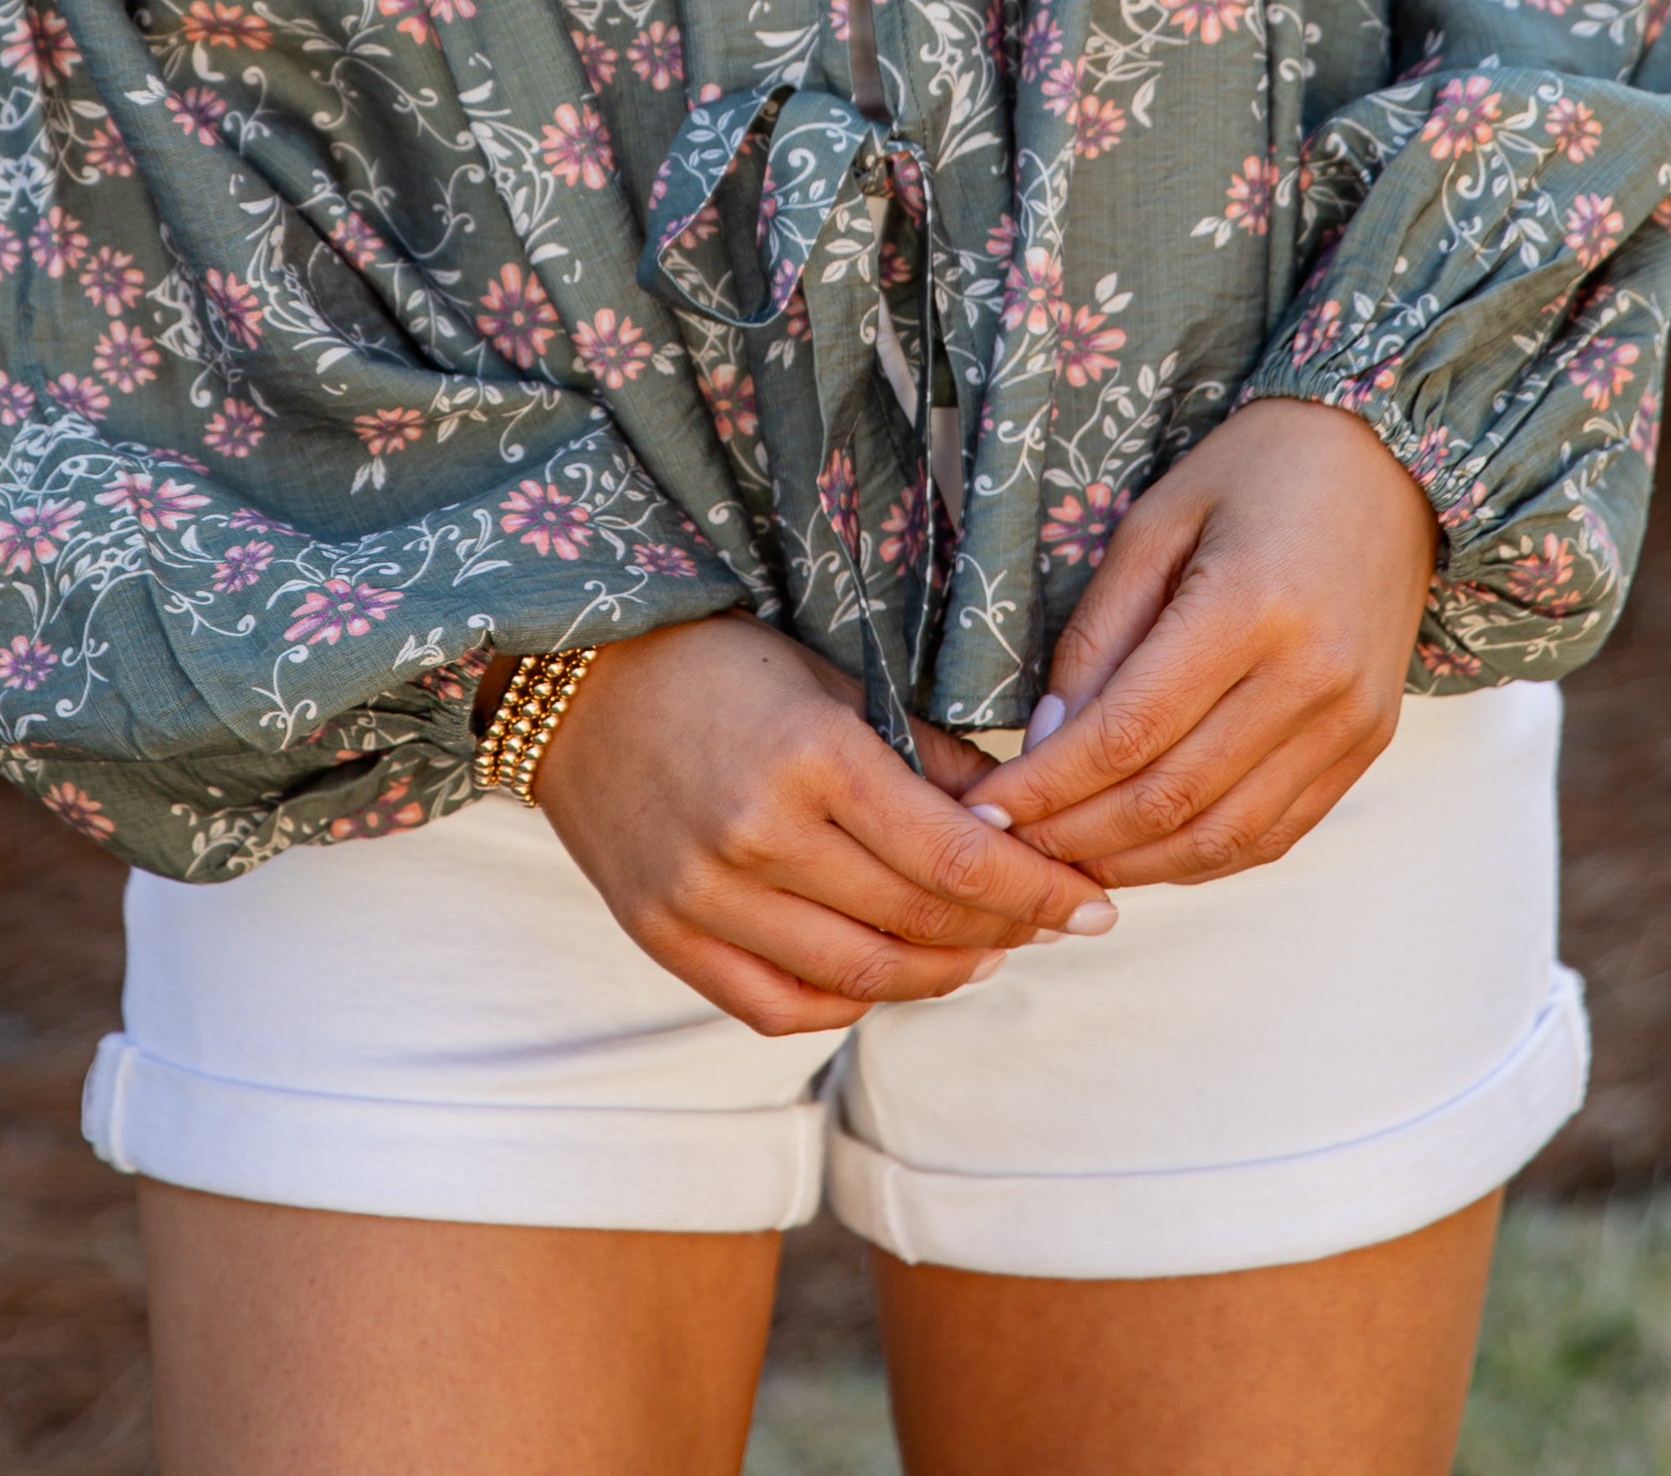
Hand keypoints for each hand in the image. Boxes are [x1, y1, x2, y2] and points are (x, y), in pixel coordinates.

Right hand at [529, 614, 1119, 1037]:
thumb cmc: (718, 663)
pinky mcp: (666, 938)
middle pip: (917, 922)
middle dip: (1006, 931)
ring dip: (943, 974)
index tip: (1095, 903)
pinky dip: (852, 1003)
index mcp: (809, 757)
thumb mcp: (832, 678)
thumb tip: (1025, 814)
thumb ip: (926, 753)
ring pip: (860, 978)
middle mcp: (757, 838)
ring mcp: (705, 898)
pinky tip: (893, 973)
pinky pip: (782, 1008)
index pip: (954, 854)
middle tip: (1056, 923)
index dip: (1037, 889)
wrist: (575, 681)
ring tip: (989, 952)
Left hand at [961, 399, 1437, 888]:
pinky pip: (1275, 834)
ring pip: (1222, 836)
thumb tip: (1046, 741)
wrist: (1385, 464)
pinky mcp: (1368, 746)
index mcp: (1249, 608)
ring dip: (1134, 863)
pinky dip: (1201, 858)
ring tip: (1066, 861)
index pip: (1127, 731)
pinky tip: (1144, 851)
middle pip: (1170, 797)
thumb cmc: (1256, 473)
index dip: (1047, 786)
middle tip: (1009, 847)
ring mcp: (1348, 723)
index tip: (984, 810)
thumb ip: (1098, 634)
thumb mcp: (1153, 524)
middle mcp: (1310, 679)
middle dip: (1075, 835)